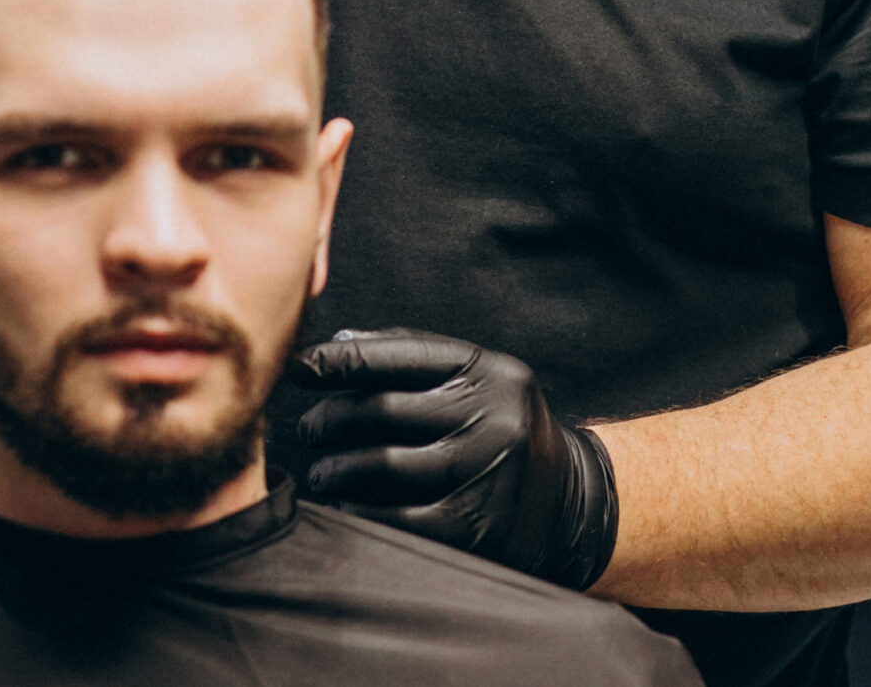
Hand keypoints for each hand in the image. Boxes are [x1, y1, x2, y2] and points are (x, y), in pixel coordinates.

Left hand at [294, 328, 618, 589]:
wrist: (570, 500)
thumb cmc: (501, 430)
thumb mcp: (476, 379)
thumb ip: (411, 358)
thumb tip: (338, 341)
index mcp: (488, 372)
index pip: (397, 355)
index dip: (338, 361)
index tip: (299, 369)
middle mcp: (494, 417)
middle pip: (382, 409)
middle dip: (330, 419)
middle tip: (309, 429)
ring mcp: (489, 474)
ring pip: (384, 465)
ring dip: (336, 468)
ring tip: (321, 470)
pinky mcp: (480, 528)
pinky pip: (398, 518)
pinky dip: (360, 510)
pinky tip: (346, 504)